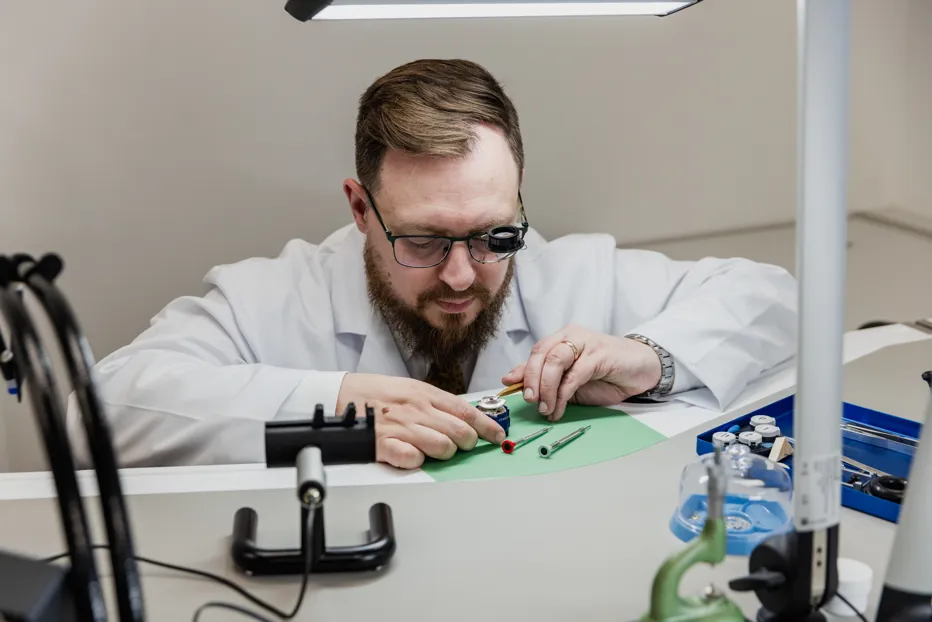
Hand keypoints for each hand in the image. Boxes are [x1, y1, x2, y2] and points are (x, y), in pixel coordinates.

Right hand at [337, 373, 505, 469]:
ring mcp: (402, 428)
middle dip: (469, 443)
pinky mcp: (385, 445)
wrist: (340, 396)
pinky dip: (418, 462)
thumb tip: (463, 417)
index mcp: (425, 394)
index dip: (487, 426)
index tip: (498, 436)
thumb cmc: (376, 393)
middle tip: (465, 445)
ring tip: (436, 450)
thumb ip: (436, 403)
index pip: (466, 412)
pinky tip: (413, 455)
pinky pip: (413, 460)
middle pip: (460, 432)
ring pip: (442, 447)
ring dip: (446, 453)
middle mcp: (417, 410)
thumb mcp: (410, 388)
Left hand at [501, 325, 662, 420]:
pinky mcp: (600, 354)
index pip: (535, 352)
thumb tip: (513, 381)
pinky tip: (561, 406)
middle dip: (531, 379)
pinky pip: (575, 373)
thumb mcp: (570, 379)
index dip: (521, 370)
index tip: (509, 386)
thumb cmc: (606, 374)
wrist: (641, 369)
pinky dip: (564, 392)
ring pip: (555, 361)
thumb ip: (545, 379)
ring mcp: (586, 343)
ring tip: (546, 408)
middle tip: (531, 401)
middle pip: (542, 354)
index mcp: (561, 339)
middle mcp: (571, 337)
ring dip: (547, 387)